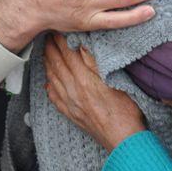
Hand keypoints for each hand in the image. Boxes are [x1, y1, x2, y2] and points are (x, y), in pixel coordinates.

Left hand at [44, 33, 144, 150]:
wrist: (124, 140)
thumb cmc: (126, 111)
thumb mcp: (115, 81)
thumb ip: (96, 62)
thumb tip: (82, 45)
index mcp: (84, 79)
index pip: (67, 54)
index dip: (61, 41)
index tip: (57, 30)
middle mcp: (72, 89)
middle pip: (56, 63)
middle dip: (50, 48)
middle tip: (47, 37)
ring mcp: (69, 103)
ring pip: (52, 78)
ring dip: (47, 63)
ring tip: (45, 52)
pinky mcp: (70, 114)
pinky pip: (54, 97)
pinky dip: (49, 85)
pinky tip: (48, 81)